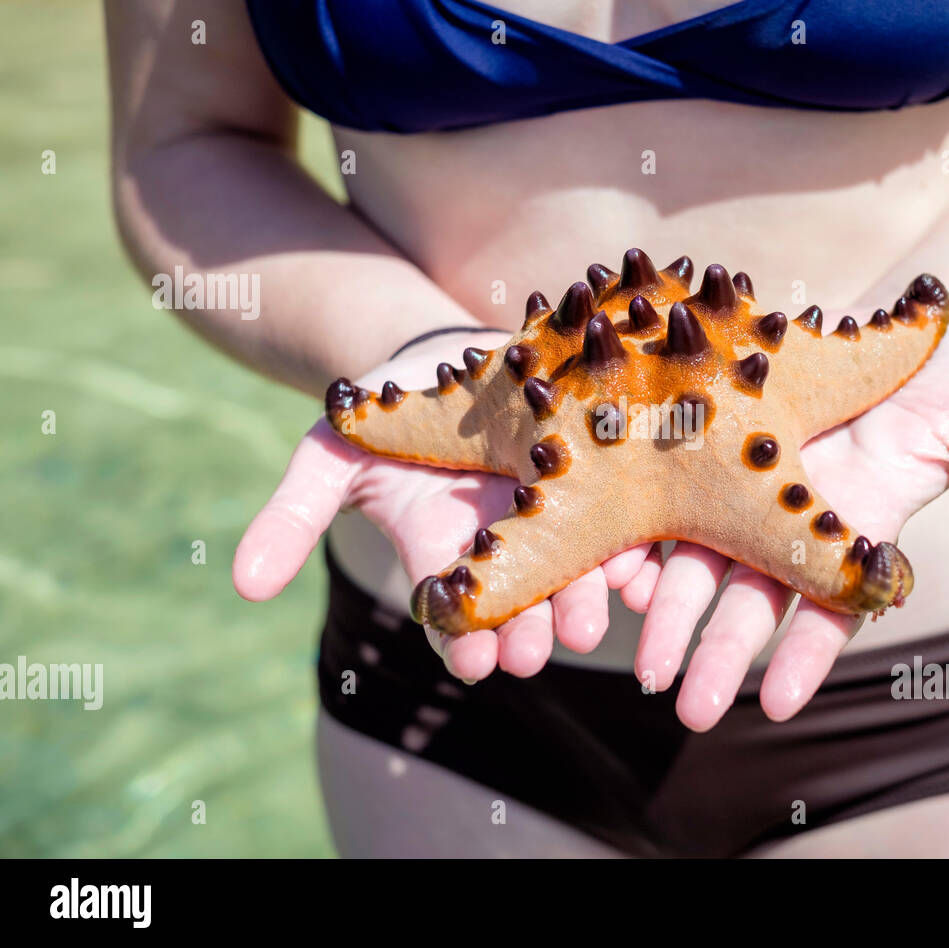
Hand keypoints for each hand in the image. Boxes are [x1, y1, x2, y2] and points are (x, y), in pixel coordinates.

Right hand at [233, 332, 655, 681]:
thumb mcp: (331, 454)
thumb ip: (292, 517)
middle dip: (528, 632)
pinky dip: (633, 554)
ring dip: (584, 601)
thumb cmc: (388, 407)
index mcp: (449, 555)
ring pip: (577, 575)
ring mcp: (560, 517)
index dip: (460, 641)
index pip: (455, 617)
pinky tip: (642, 572)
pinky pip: (625, 526)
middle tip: (533, 653)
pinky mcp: (604, 482)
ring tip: (587, 621)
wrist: (455, 349)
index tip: (469, 662)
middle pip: (524, 606)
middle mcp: (510, 549)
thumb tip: (243, 586)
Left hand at [623, 331, 948, 729]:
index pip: (829, 609)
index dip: (806, 656)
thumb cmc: (940, 374)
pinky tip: (611, 576)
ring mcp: (743, 490)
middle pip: (750, 602)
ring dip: (669, 616)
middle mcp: (792, 525)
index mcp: (855, 533)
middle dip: (719, 655)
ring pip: (696, 565)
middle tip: (688, 709)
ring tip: (643, 662)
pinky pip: (662, 506)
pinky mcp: (702, 449)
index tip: (776, 703)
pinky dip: (638, 543)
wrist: (877, 321)